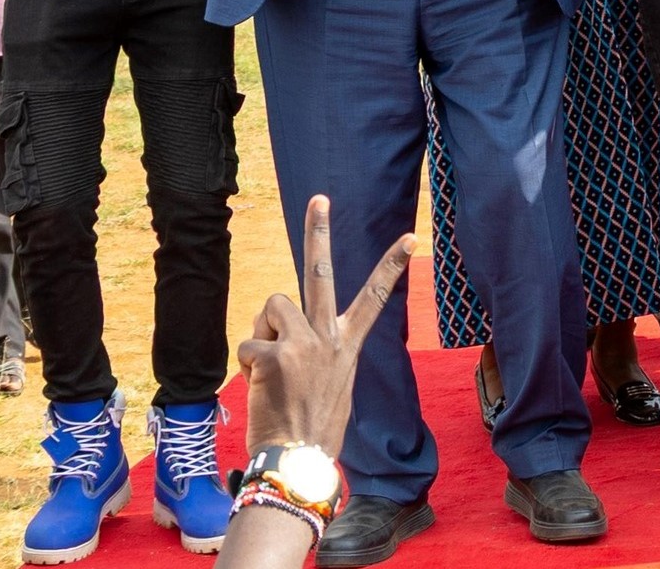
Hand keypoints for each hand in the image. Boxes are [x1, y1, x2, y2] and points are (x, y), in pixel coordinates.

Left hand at [237, 196, 414, 455]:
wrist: (298, 462)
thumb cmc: (315, 428)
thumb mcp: (334, 384)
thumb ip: (320, 352)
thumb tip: (289, 335)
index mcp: (347, 345)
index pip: (375, 297)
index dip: (392, 265)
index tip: (411, 237)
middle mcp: (328, 337)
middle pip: (321, 272)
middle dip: (319, 231)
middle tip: (320, 198)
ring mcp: (302, 343)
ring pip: (272, 306)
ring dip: (264, 330)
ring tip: (271, 366)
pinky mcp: (273, 355)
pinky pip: (250, 343)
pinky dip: (248, 364)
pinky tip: (259, 386)